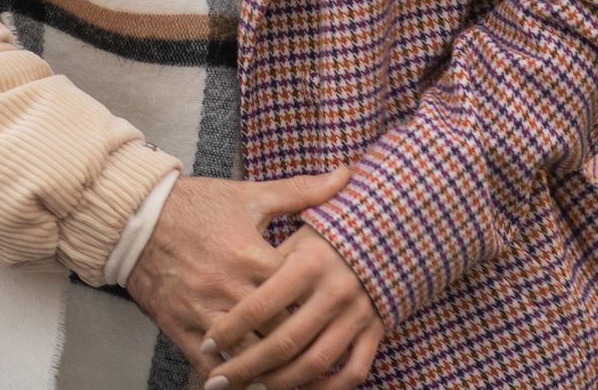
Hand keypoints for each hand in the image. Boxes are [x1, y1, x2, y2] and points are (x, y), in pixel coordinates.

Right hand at [127, 167, 351, 377]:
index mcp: (250, 254)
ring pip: (245, 353)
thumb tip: (345, 174)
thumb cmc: (196, 204)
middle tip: (322, 357)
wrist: (136, 215)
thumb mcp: (250, 195)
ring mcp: (201, 309)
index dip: (317, 308)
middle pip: (275, 330)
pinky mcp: (177, 324)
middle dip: (299, 346)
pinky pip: (206, 362)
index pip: (296, 293)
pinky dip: (227, 379)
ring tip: (292, 380)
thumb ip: (301, 191)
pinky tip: (246, 386)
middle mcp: (228, 286)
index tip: (335, 318)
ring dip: (269, 370)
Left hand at [202, 221, 382, 389]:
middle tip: (218, 382)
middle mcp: (335, 290)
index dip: (230, 329)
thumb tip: (228, 283)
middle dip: (246, 367)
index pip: (261, 305)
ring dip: (280, 383)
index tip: (207, 344)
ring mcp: (358, 313)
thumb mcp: (299, 230)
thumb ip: (268, 258)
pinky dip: (328, 388)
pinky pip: (354, 370)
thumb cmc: (332, 228)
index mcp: (310, 262)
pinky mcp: (376, 328)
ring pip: (315, 362)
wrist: (390, 225)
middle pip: (284, 342)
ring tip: (252, 388)